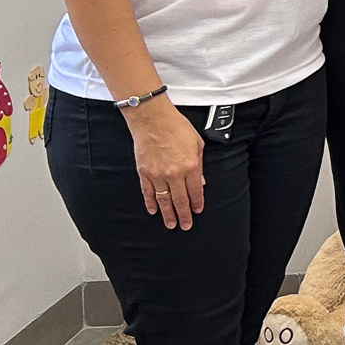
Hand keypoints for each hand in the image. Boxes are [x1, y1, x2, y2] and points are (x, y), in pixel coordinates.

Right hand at [125, 99, 205, 230]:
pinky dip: (150, 203)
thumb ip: (200, 164)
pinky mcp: (144, 172)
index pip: (195, 191)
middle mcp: (174, 173)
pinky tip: (154, 210)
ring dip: (168, 214)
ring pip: (164, 200)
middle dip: (183, 215)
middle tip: (185, 226)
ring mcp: (157, 174)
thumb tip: (200, 181)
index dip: (197, 203)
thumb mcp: (197, 143)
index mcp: (190, 166)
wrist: (153, 119)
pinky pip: (148, 192)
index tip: (197, 211)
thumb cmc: (176, 127)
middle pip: (180, 200)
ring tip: (170, 224)